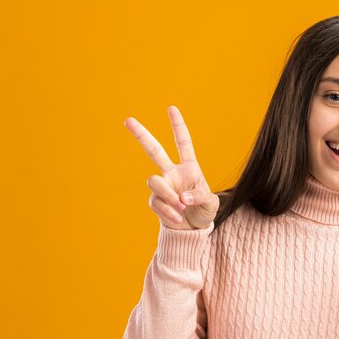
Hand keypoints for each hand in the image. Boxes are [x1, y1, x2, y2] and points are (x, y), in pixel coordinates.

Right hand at [124, 106, 218, 229]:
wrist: (193, 230)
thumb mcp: (211, 203)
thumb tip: (181, 197)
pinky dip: (168, 211)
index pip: (182, 143)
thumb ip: (199, 196)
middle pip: (154, 151)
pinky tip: (177, 217)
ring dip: (167, 194)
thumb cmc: (204, 211)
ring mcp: (163, 187)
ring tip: (181, 206)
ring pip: (154, 182)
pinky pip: (156, 203)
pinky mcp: (156, 202)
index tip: (171, 109)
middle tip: (128, 120)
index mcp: (189, 167)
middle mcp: (172, 173)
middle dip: (142, 135)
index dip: (178, 126)